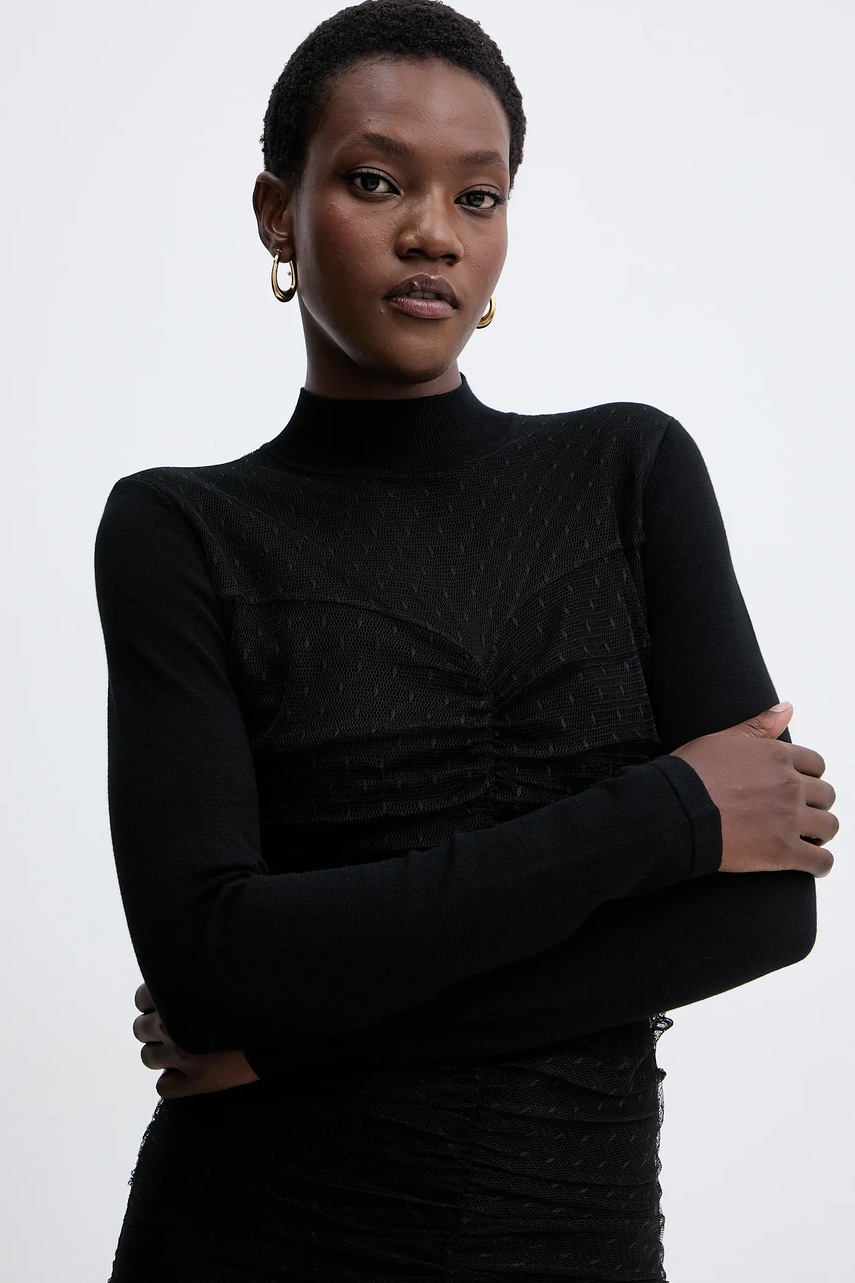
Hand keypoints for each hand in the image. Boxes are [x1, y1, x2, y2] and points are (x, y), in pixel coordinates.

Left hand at [133, 982, 259, 1098]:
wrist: (280, 1030)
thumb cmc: (253, 1000)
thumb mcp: (222, 981)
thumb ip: (195, 982)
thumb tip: (173, 986)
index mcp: (180, 996)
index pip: (142, 997)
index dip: (153, 1000)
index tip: (165, 1002)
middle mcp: (174, 1025)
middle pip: (140, 1029)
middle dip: (153, 1027)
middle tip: (173, 1027)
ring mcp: (182, 1055)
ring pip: (148, 1057)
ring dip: (160, 1053)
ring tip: (179, 1049)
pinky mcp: (196, 1082)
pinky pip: (163, 1087)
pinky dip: (172, 1080)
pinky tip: (186, 1073)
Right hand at [670, 702, 838, 875]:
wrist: (674, 811)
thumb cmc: (691, 774)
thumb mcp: (723, 739)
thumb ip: (760, 725)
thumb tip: (788, 708)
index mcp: (777, 756)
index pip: (815, 765)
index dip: (808, 776)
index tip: (797, 787)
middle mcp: (790, 784)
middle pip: (825, 794)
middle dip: (815, 803)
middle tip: (798, 814)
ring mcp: (789, 818)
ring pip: (829, 826)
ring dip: (821, 832)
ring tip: (808, 837)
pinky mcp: (783, 851)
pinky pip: (820, 861)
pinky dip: (820, 863)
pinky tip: (811, 863)